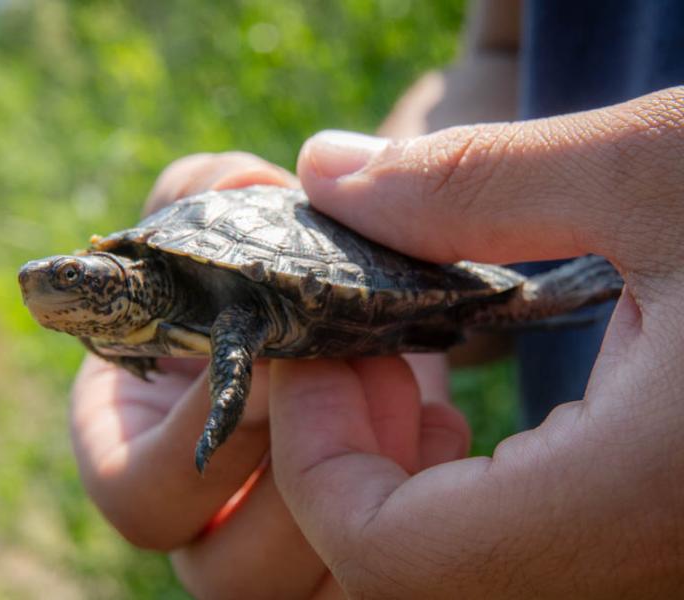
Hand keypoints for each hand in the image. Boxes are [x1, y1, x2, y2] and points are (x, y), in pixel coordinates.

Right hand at [70, 152, 469, 597]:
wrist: (359, 294)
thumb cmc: (282, 252)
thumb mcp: (235, 208)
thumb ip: (207, 195)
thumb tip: (234, 196)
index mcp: (140, 438)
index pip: (135, 491)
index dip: (205, 436)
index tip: (280, 354)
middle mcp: (207, 514)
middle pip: (223, 574)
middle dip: (302, 473)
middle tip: (360, 363)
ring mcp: (286, 545)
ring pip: (310, 595)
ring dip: (373, 498)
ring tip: (413, 390)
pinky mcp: (360, 555)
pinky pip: (386, 586)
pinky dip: (428, 520)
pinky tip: (446, 428)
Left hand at [269, 87, 683, 597]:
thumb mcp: (667, 169)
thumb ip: (474, 181)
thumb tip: (327, 171)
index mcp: (649, 500)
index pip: (391, 558)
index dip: (315, 457)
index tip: (316, 352)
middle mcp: (655, 567)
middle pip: (410, 577)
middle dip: (343, 465)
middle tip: (351, 350)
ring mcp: (661, 564)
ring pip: (457, 573)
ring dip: (390, 478)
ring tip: (398, 365)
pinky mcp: (665, 537)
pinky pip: (514, 553)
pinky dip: (451, 489)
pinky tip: (461, 409)